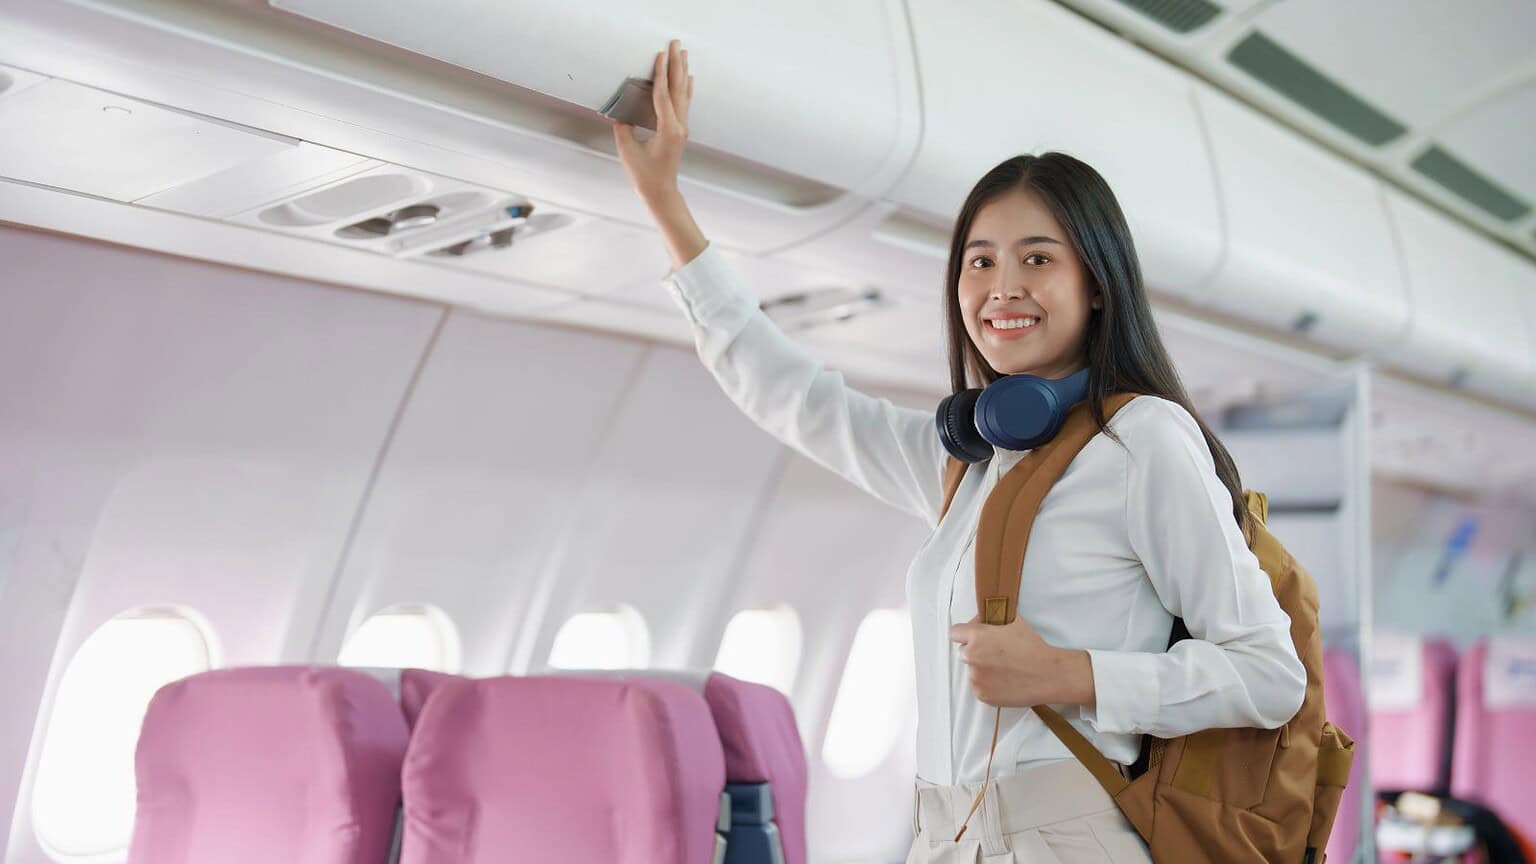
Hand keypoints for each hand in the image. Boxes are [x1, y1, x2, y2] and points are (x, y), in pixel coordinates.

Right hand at [612, 38, 692, 205]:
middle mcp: (679, 126)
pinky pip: (684, 104)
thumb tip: (620, 110)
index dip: (661, 74)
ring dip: (682, 72)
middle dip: (676, 65)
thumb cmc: (644, 174)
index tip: (660, 56)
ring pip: (683, 94)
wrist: (661, 191)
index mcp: (668, 130)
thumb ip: (624, 127)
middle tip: (676, 44)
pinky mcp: (680, 130)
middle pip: (678, 89)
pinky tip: (689, 78)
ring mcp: (682, 128)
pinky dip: (686, 88)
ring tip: (684, 54)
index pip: (662, 96)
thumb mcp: (628, 150)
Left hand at [949, 615, 1095, 708]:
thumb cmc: (1033, 646)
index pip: (955, 633)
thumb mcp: (1012, 621)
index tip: (972, 636)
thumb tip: (982, 617)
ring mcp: (976, 678)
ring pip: (972, 670)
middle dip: (975, 651)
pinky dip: (988, 684)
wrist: (1047, 674)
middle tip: (994, 653)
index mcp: (976, 636)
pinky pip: (979, 687)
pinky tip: (1004, 680)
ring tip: (1003, 668)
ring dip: (981, 669)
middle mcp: (972, 657)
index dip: (964, 633)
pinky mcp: (982, 695)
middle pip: (963, 652)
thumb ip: (992, 618)